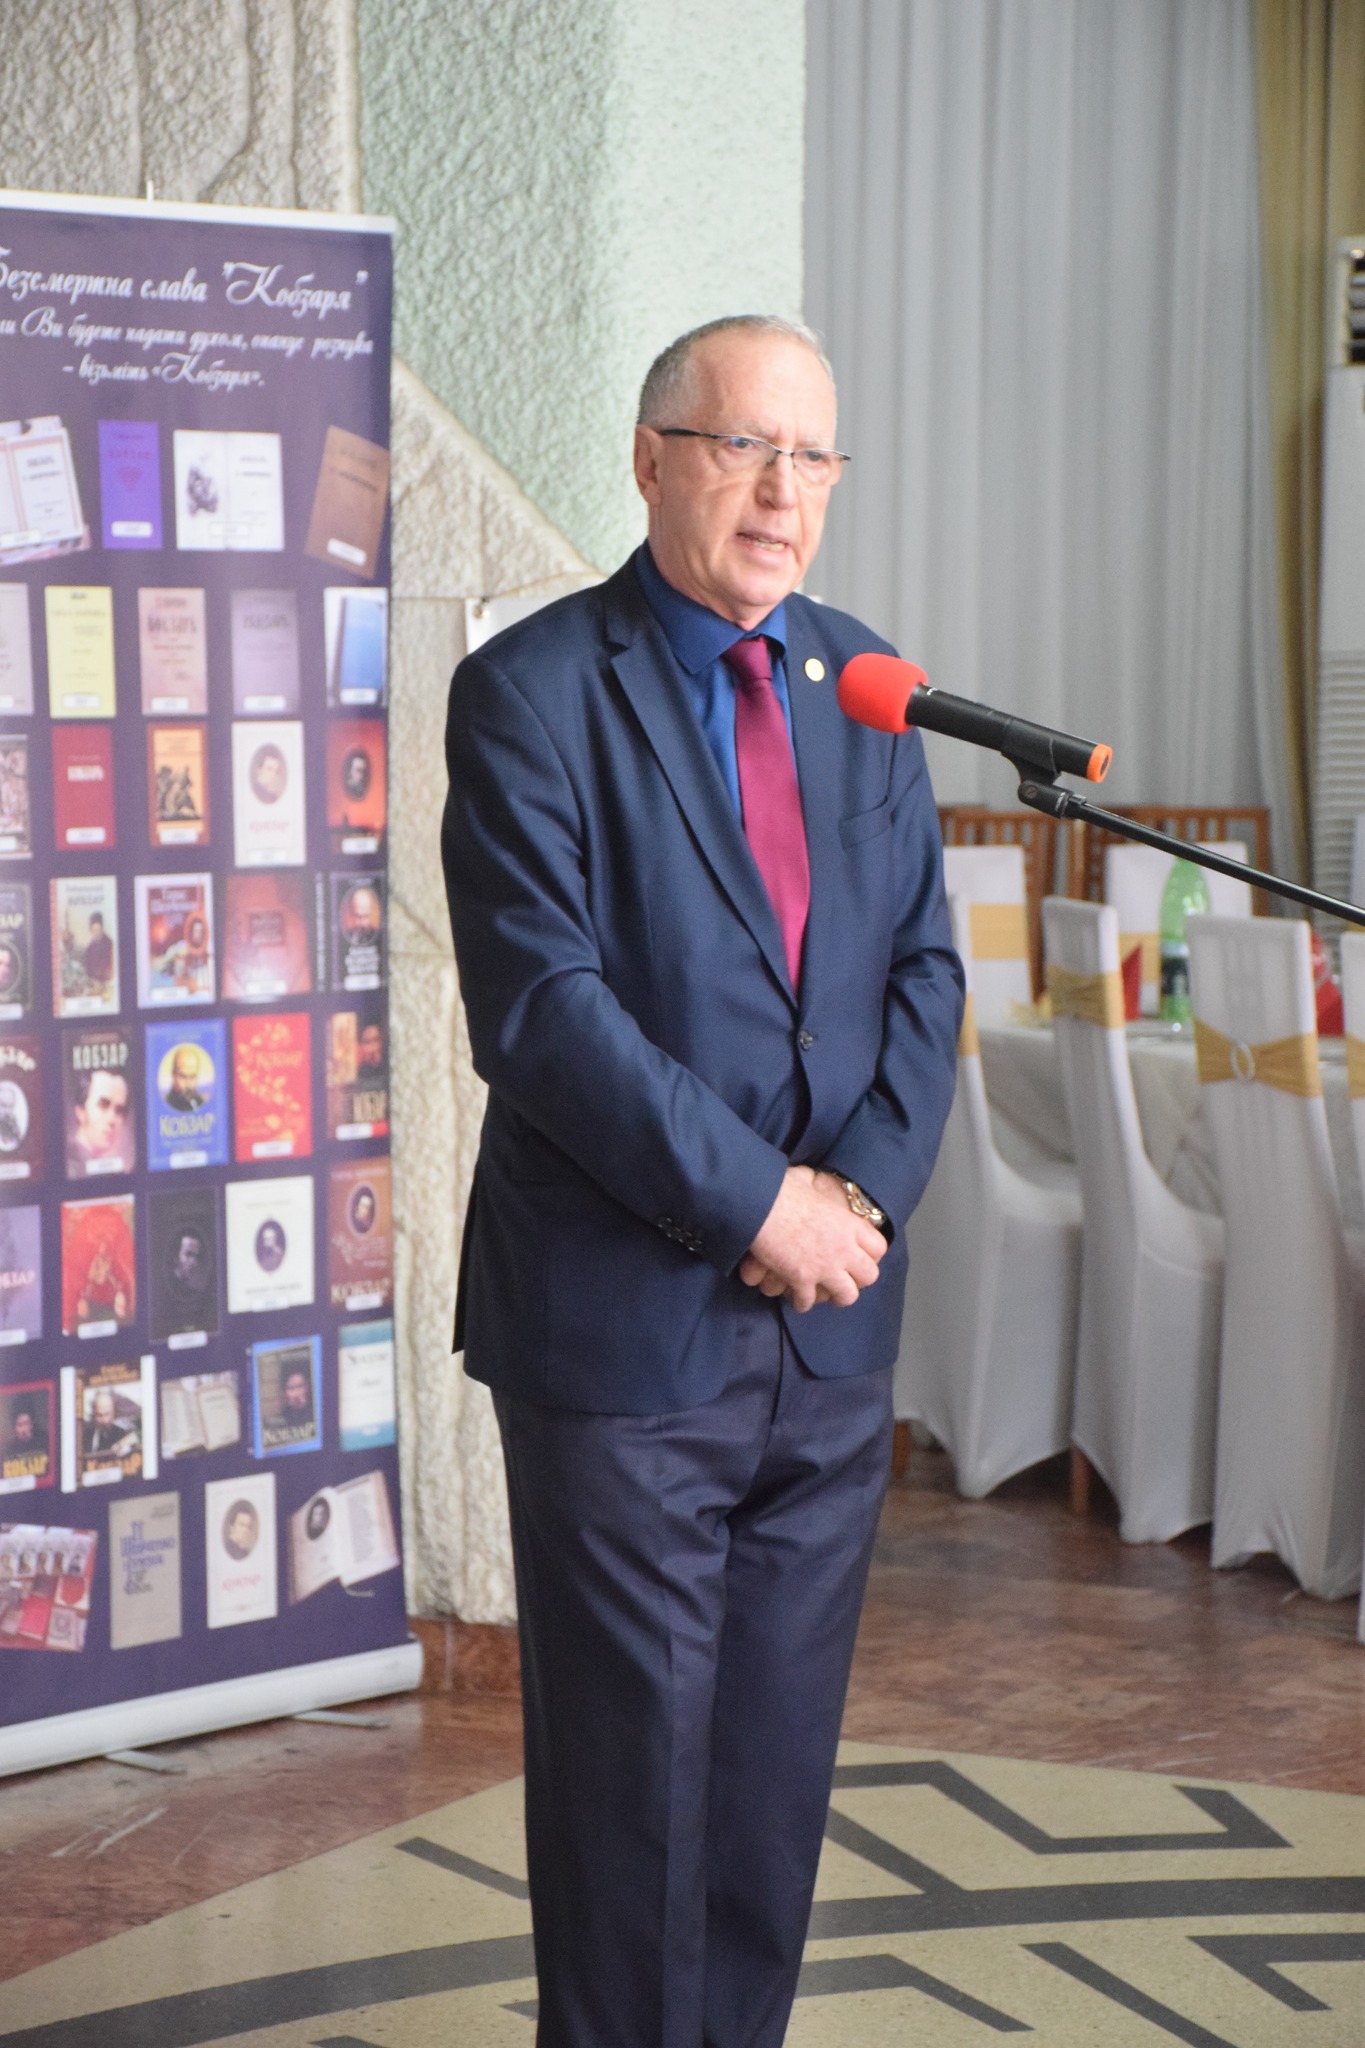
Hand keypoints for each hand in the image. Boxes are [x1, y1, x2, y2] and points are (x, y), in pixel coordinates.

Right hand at [740, 1167, 885, 1312]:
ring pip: (847, 1296)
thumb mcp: (805, 1179)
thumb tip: (807, 1177)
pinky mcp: (802, 1280)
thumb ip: (814, 1183)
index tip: (858, 1254)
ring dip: (835, 1295)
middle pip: (870, 1276)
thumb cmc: (781, 1188)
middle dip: (858, 1278)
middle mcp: (844, 1248)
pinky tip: (796, 1296)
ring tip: (824, 1291)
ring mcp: (825, 1267)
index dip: (870, 1254)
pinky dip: (802, 1301)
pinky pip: (809, 1301)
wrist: (760, 1205)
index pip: (879, 1247)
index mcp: (848, 1224)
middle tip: (843, 1275)